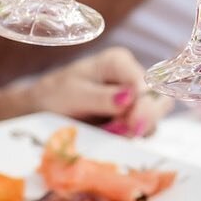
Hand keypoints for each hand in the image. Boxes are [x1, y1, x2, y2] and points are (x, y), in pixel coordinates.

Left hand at [0, 48, 173, 136]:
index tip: (130, 126)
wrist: (42, 112)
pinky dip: (127, 139)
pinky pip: (141, 133)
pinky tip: (107, 137)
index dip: (144, 105)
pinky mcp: (132, 119)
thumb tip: (133, 96)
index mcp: (118, 62)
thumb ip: (103, 97)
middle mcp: (131, 77)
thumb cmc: (55, 95)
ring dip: (132, 132)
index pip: (146, 83)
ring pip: (153, 119)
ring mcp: (135, 100)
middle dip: (143, 120)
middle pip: (159, 100)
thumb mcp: (74, 94)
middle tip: (117, 131)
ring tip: (105, 132)